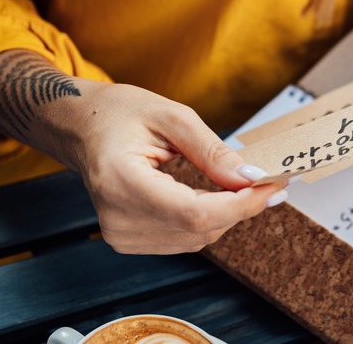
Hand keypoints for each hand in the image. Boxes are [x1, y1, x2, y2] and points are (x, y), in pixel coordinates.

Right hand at [71, 81, 286, 253]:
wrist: (80, 127)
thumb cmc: (119, 113)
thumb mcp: (170, 116)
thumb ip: (212, 150)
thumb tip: (250, 177)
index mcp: (120, 181)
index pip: (194, 213)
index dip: (240, 205)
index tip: (272, 187)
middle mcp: (117, 218)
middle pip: (199, 229)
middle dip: (241, 207)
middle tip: (270, 181)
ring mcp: (120, 234)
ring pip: (196, 238)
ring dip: (227, 214)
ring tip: (244, 186)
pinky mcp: (128, 239)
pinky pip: (183, 239)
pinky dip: (207, 220)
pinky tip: (215, 196)